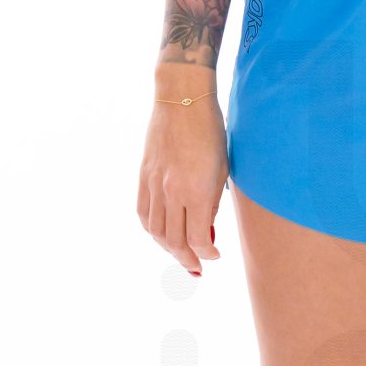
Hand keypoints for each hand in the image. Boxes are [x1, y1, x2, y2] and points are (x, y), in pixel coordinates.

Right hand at [138, 66, 227, 275]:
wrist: (181, 98)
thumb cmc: (211, 131)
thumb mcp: (222, 169)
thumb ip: (212, 203)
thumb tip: (204, 230)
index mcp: (197, 191)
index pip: (197, 239)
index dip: (207, 254)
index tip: (215, 256)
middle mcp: (172, 191)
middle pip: (174, 242)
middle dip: (187, 259)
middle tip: (197, 267)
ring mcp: (154, 183)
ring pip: (156, 231)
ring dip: (168, 248)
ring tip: (180, 253)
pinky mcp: (143, 175)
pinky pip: (143, 213)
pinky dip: (152, 230)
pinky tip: (162, 234)